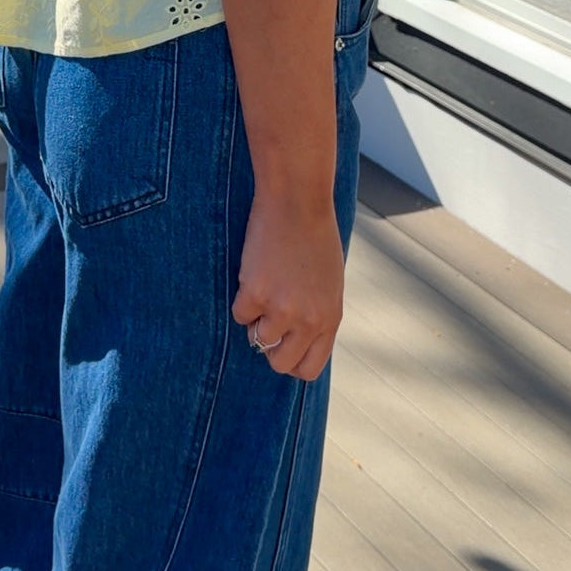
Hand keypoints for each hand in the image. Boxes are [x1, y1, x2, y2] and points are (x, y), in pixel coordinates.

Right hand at [232, 188, 344, 380]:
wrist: (298, 203)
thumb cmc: (315, 236)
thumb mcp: (329, 284)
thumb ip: (317, 315)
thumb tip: (297, 339)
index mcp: (330, 319)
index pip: (309, 368)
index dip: (291, 361)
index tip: (281, 348)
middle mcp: (308, 320)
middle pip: (280, 362)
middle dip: (269, 347)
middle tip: (266, 320)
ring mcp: (281, 309)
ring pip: (257, 339)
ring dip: (256, 319)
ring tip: (264, 287)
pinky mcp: (256, 293)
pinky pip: (240, 314)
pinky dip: (242, 298)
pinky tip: (255, 272)